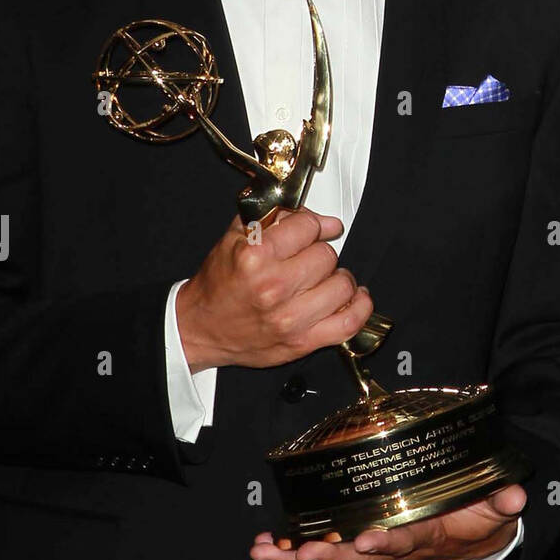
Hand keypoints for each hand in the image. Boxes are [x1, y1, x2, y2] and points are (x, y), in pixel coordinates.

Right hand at [176, 208, 371, 371]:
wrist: (199, 329)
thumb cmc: (218, 285)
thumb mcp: (236, 237)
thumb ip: (276, 217)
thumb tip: (320, 217)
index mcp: (256, 257)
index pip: (308, 226)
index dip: (312, 225)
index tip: (312, 230)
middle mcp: (274, 287)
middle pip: (327, 255)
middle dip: (319, 253)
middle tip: (306, 260)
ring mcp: (290, 318)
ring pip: (343, 284)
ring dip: (336, 278)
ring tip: (323, 279)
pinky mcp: (302, 342)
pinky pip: (349, 323)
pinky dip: (360, 307)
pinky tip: (354, 297)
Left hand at [250, 484, 526, 559]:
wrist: (479, 534)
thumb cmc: (482, 514)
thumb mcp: (498, 507)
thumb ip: (503, 501)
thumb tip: (515, 495)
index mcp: (428, 535)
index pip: (404, 540)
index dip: (385, 541)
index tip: (366, 540)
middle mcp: (397, 546)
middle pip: (358, 555)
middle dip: (328, 554)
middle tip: (301, 551)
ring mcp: (378, 546)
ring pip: (334, 555)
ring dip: (299, 555)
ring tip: (267, 551)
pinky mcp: (366, 541)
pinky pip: (327, 548)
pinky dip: (295, 549)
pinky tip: (268, 547)